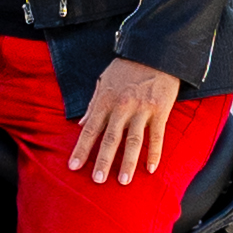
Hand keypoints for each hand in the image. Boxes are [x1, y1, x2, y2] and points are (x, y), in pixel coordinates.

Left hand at [69, 59, 183, 187]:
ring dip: (128, 162)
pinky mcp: (160, 110)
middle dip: (103, 161)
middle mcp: (121, 107)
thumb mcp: (104, 80)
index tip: (73, 166)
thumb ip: (92, 104)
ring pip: (133, 140)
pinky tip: (151, 168)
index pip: (90, 129)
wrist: (154, 52)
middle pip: (110, 138)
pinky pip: (156, 136)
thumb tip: (80, 124)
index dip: (81, 149)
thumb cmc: (127, 67)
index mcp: (105, 100)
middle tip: (97, 180)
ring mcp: (141, 109)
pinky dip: (154, 153)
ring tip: (123, 181)